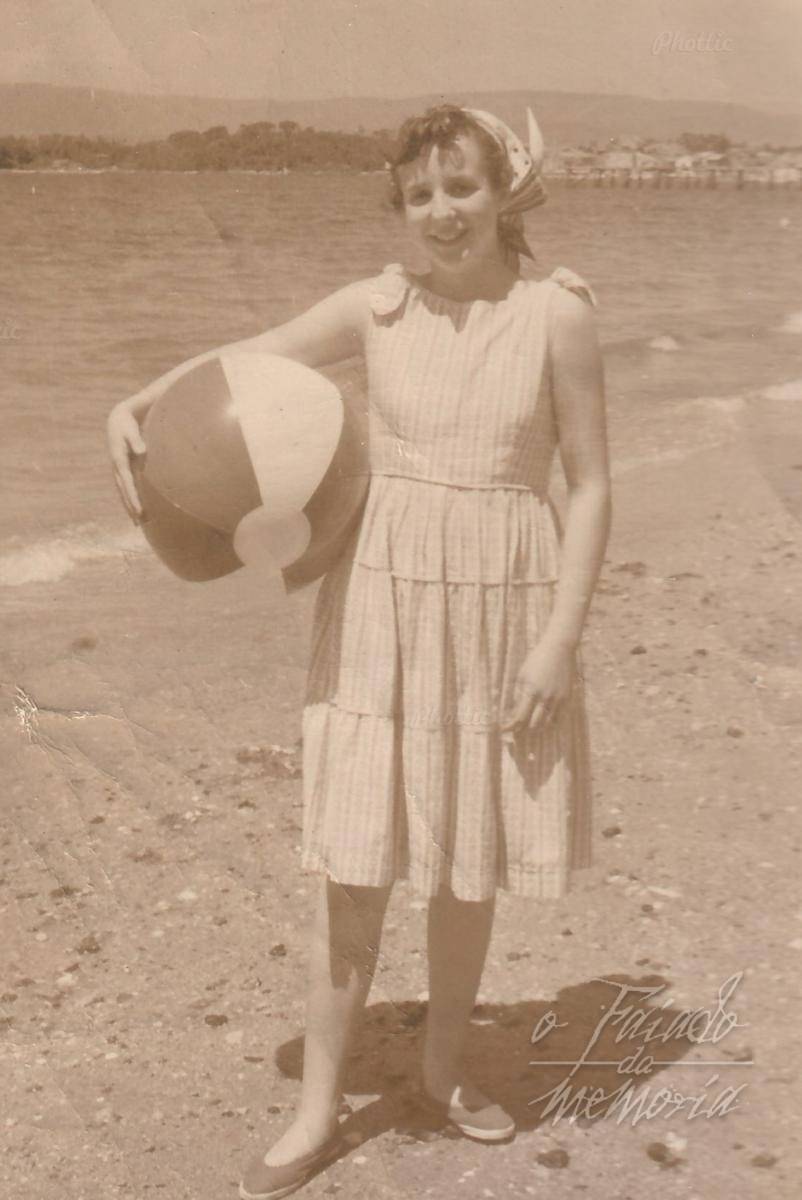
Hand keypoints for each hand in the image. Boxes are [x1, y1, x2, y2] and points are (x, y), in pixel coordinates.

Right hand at [107, 403, 146, 520]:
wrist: (117, 419)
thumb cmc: (127, 425)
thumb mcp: (130, 431)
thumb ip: (136, 441)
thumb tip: (142, 452)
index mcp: (119, 461)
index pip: (127, 485)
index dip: (133, 498)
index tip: (139, 511)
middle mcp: (117, 469)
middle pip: (124, 493)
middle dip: (131, 508)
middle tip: (139, 523)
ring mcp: (119, 470)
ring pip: (123, 492)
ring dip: (130, 507)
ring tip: (138, 523)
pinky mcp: (123, 469)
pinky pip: (126, 487)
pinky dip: (130, 499)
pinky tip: (137, 509)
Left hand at [500, 638, 576, 736]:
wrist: (559, 648)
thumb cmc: (537, 659)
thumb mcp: (522, 674)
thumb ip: (518, 694)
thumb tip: (513, 711)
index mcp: (531, 691)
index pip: (519, 717)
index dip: (511, 726)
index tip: (504, 729)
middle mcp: (545, 697)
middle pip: (533, 725)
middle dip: (523, 730)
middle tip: (516, 731)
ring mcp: (558, 698)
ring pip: (547, 724)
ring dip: (537, 728)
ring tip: (529, 728)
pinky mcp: (567, 697)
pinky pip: (558, 717)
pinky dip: (550, 722)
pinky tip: (543, 721)